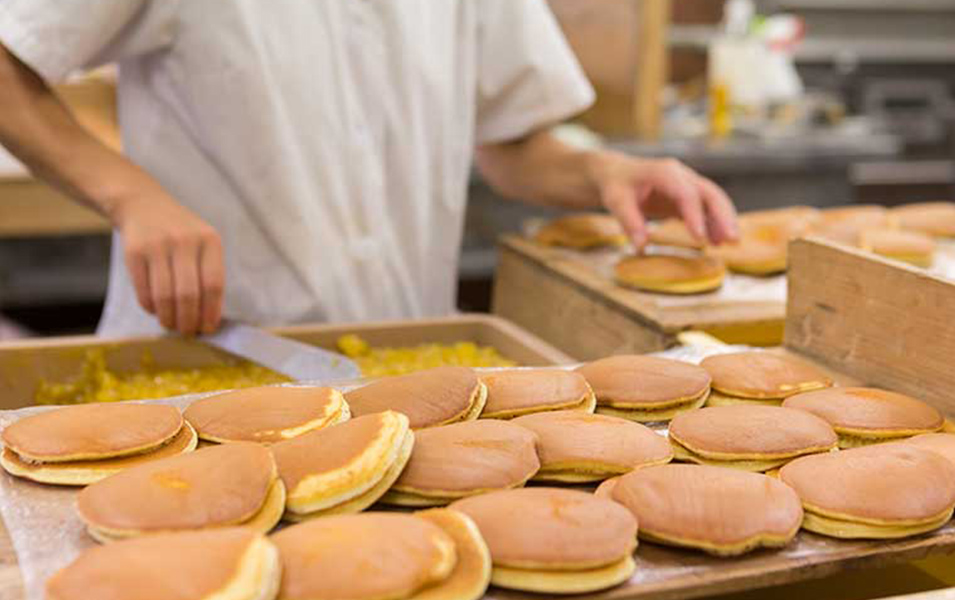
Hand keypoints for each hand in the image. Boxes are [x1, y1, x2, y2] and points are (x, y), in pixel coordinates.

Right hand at [110, 186, 223, 334]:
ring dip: (168, 318)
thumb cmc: (180, 233)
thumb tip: (208, 317)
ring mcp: (158, 245)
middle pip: (189, 294)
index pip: (214, 284)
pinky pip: (144, 290)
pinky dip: (150, 307)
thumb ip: (207, 273)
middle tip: (187, 331)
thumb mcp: (202, 243)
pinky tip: (155, 310)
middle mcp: (184, 241)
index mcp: (209, 240)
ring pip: (165, 296)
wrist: (143, 204)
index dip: (211, 311)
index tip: (208, 328)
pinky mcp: (134, 252)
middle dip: (188, 320)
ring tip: (171, 325)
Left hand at [588, 152, 738, 248]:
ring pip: (713, 199)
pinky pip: (706, 208)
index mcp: (664, 172)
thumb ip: (629, 222)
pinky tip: (718, 241)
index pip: (685, 193)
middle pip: (710, 193)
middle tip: (732, 240)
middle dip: (723, 216)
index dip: (694, 215)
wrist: (617, 173)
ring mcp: (687, 184)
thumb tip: (641, 247)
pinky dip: (714, 223)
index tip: (699, 238)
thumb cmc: (616, 185)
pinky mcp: (687, 196)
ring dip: (724, 220)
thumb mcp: (616, 201)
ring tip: (731, 243)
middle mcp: (681, 175)